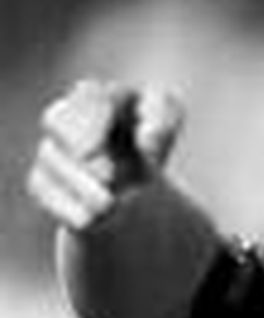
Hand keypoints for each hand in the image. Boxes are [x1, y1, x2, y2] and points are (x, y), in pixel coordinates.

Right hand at [27, 79, 182, 231]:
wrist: (132, 175)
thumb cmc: (149, 136)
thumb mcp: (166, 118)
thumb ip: (161, 121)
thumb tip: (147, 144)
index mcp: (100, 96)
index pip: (89, 96)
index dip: (92, 120)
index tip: (98, 148)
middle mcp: (68, 117)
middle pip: (56, 120)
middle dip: (79, 145)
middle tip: (107, 174)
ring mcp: (53, 149)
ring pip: (51, 160)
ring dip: (80, 184)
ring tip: (108, 205)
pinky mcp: (44, 181)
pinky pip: (43, 191)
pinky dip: (65, 207)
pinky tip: (88, 221)